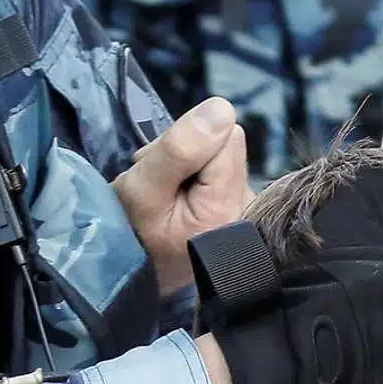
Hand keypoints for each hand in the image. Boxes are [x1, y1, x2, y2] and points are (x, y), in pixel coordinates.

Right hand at [113, 97, 254, 295]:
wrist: (134, 274)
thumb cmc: (132, 236)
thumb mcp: (141, 189)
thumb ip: (180, 149)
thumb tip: (223, 109)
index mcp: (230, 209)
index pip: (227, 137)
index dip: (190, 145)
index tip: (166, 174)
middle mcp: (250, 210)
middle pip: (227, 144)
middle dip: (190, 154)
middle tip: (162, 183)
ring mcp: (248, 210)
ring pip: (221, 155)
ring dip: (188, 165)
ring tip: (166, 194)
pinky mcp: (241, 207)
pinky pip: (220, 171)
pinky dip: (195, 177)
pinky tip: (178, 198)